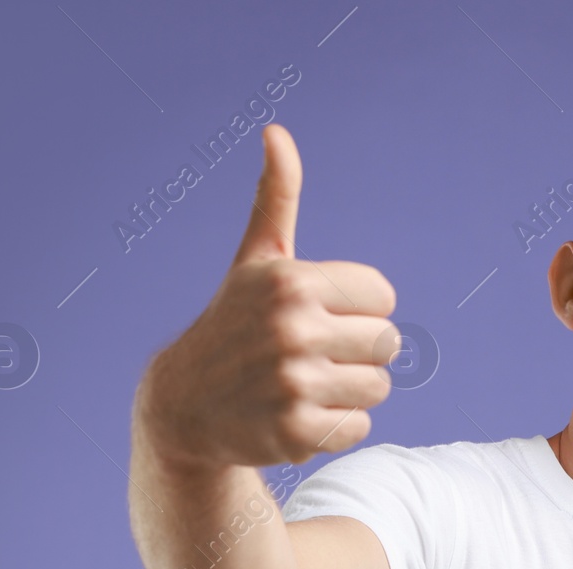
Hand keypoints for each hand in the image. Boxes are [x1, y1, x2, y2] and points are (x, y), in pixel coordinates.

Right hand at [137, 124, 399, 467]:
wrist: (183, 406)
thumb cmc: (234, 323)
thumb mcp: (255, 260)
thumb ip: (276, 199)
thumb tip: (276, 132)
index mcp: (293, 282)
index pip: (383, 297)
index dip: (357, 309)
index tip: (318, 315)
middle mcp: (292, 329)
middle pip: (389, 343)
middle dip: (358, 351)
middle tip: (313, 355)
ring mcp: (294, 384)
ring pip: (378, 388)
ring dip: (350, 391)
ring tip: (304, 385)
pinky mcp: (296, 433)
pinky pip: (359, 427)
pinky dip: (336, 427)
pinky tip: (297, 416)